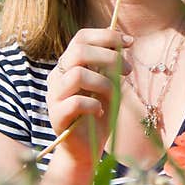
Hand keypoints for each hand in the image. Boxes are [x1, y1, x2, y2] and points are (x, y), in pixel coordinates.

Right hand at [46, 28, 132, 165]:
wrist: (87, 148)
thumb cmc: (99, 114)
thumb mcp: (109, 85)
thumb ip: (109, 66)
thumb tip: (122, 41)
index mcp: (69, 65)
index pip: (81, 38)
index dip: (106, 36)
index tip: (130, 42)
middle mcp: (57, 76)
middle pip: (78, 51)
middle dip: (108, 56)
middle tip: (128, 70)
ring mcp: (54, 95)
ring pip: (77, 75)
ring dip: (103, 83)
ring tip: (114, 95)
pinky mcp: (56, 116)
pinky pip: (76, 102)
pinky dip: (94, 104)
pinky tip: (100, 111)